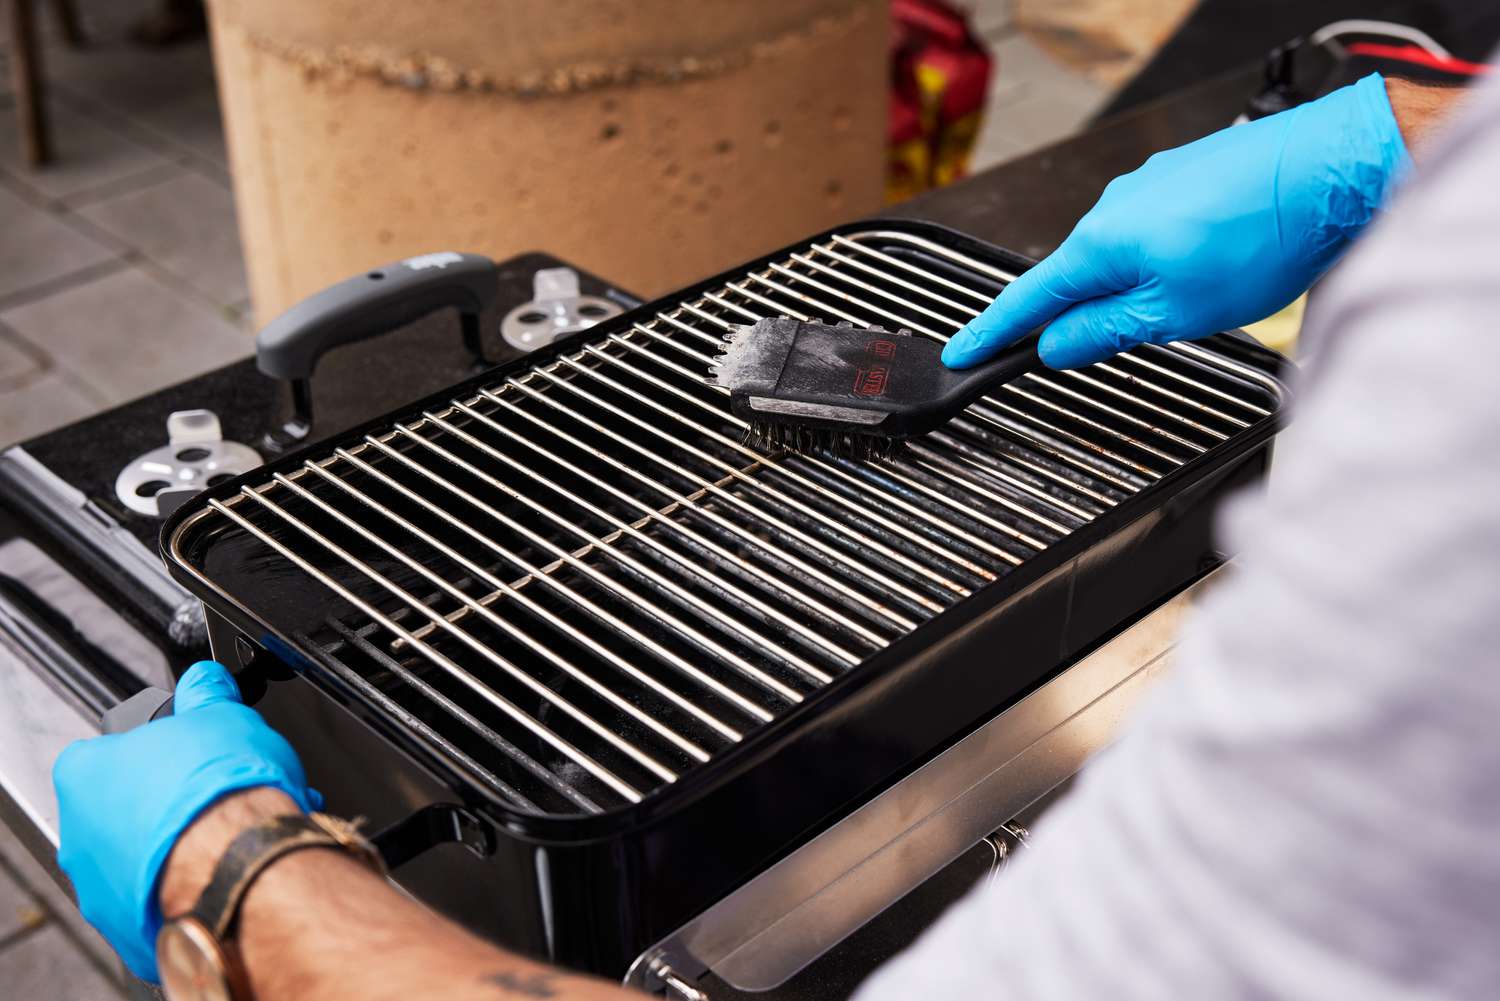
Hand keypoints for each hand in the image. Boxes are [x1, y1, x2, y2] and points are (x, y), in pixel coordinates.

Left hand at [53, 661, 318, 981]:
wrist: (242, 865)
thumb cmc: (219, 791)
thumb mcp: (222, 714)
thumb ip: (206, 693)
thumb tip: (206, 679)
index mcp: (85, 775)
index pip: (108, 753)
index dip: (154, 751)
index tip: (187, 754)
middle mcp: (81, 835)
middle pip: (129, 809)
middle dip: (175, 802)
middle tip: (220, 795)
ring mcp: (104, 889)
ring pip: (150, 859)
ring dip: (189, 846)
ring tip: (242, 833)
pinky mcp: (134, 930)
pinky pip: (167, 900)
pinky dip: (198, 885)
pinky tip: (238, 868)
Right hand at [942, 73, 1410, 369]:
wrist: (1337, 170)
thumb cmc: (1261, 236)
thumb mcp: (1174, 312)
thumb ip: (1106, 331)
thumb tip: (1059, 346)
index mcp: (1099, 244)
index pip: (1026, 298)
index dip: (991, 332)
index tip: (962, 353)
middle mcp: (1115, 205)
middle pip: (1078, 276)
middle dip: (1088, 314)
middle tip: (1118, 345)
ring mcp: (1153, 185)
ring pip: (1124, 253)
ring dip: (1143, 286)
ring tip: (1201, 301)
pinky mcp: (1189, 176)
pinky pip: (1157, 229)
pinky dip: (1171, 257)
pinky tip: (1216, 267)